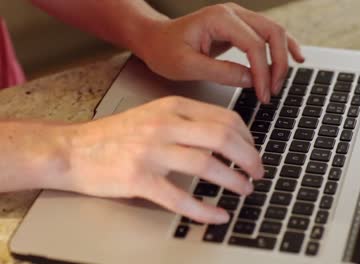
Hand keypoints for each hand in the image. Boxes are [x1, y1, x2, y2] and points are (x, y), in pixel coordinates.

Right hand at [55, 97, 262, 223]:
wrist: (74, 149)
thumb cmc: (116, 135)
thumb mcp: (154, 115)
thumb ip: (187, 121)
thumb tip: (226, 138)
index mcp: (172, 107)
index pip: (224, 118)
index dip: (247, 138)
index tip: (253, 151)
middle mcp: (164, 125)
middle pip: (222, 138)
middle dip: (249, 157)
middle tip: (258, 172)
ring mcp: (151, 152)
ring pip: (207, 165)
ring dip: (234, 180)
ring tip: (245, 189)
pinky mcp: (139, 179)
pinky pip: (181, 198)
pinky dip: (205, 210)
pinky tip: (218, 215)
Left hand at [133, 3, 304, 102]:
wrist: (155, 39)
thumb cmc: (164, 50)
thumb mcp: (187, 66)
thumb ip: (221, 72)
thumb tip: (251, 80)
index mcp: (219, 18)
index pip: (254, 44)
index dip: (263, 72)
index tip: (263, 94)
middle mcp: (232, 13)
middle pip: (272, 32)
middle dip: (278, 64)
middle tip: (273, 90)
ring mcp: (238, 18)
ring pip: (274, 32)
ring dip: (282, 57)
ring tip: (282, 81)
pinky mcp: (239, 28)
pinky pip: (268, 35)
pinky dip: (282, 47)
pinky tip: (294, 57)